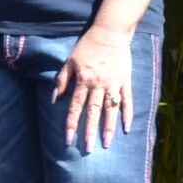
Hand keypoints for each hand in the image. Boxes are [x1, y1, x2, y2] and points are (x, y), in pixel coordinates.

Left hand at [54, 25, 137, 151]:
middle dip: (90, 131)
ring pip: (110, 110)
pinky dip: (127, 114)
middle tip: (88, 149)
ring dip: (108, 128)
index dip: (72, 123)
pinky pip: (127, 100)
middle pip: (93, 112)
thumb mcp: (70, 61)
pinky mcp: (125, 81)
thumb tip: (55, 99)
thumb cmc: (87, 47)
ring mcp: (114, 84)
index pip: (75, 106)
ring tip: (107, 144)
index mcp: (84, 80)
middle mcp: (98, 85)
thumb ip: (62, 80)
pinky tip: (127, 128)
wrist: (110, 33)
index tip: (69, 139)